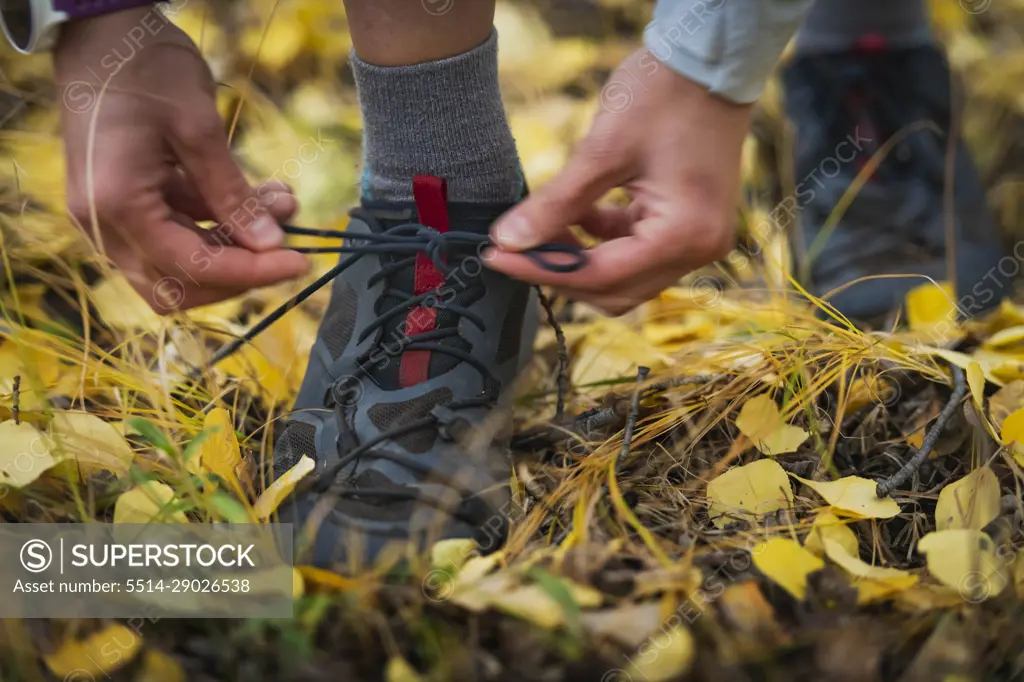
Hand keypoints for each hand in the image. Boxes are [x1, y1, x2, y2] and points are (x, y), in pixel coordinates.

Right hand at [55, 8, 308, 312]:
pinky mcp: (125, 205)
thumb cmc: (145, 70)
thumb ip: (232, 193)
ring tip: (282, 204)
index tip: (299, 261)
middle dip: (239, 270)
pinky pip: (176, 233)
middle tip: (288, 244)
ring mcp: (109, 217)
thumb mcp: (199, 129)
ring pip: (179, 265)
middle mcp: (103, 223)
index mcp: (116, 205)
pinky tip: (260, 195)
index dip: (250, 272)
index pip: (192, 267)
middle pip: (179, 285)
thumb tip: (270, 243)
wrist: (102, 32)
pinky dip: (219, 222)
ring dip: (234, 244)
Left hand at [488, 50, 750, 314]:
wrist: (710, 56)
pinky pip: (636, 253)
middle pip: (615, 290)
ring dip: (580, 260)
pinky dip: (602, 244)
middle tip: (513, 247)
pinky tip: (575, 215)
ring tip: (540, 229)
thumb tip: (507, 240)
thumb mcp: (602, 150)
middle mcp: (698, 249)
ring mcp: (697, 239)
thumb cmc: (663, 95)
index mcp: (684, 235)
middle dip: (562, 273)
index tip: (495, 257)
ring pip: (624, 278)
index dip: (541, 269)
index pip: (600, 275)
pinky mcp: (688, 225)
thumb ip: (555, 203)